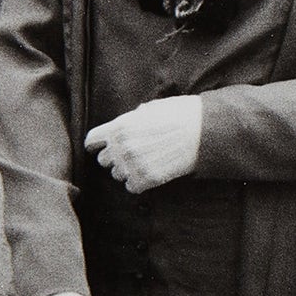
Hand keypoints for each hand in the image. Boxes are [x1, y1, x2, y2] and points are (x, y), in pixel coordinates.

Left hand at [85, 96, 201, 193]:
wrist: (203, 131)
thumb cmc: (180, 115)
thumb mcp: (150, 108)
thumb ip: (131, 119)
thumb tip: (127, 124)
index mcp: (119, 127)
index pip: (92, 141)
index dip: (97, 144)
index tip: (101, 147)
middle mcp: (122, 147)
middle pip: (104, 160)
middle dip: (115, 157)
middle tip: (133, 153)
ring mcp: (133, 165)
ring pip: (117, 175)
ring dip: (128, 170)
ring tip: (145, 162)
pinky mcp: (147, 179)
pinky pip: (132, 187)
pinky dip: (139, 183)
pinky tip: (150, 173)